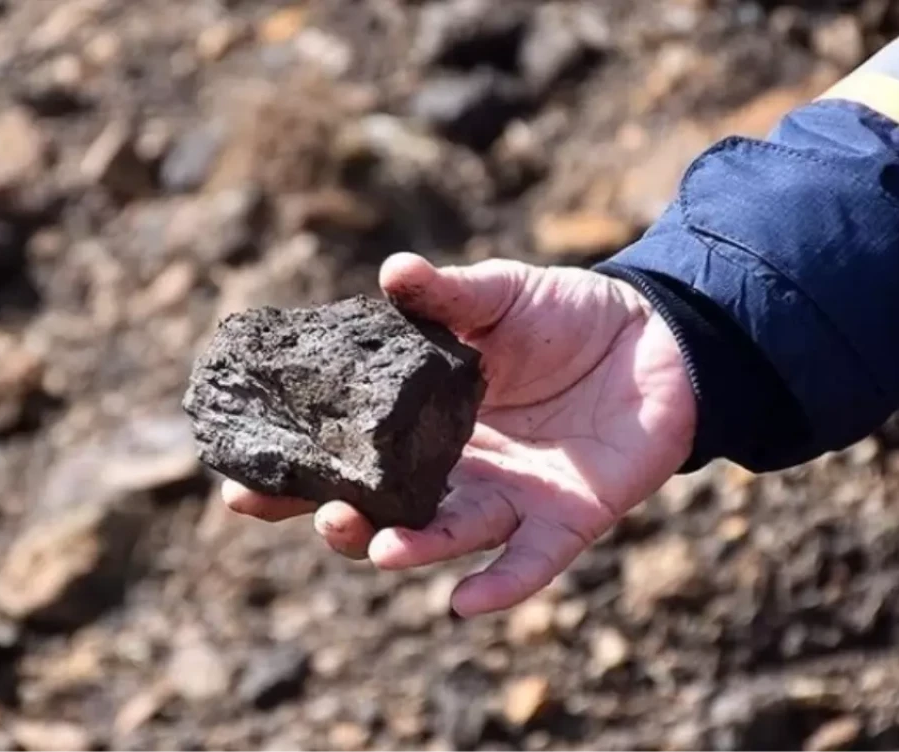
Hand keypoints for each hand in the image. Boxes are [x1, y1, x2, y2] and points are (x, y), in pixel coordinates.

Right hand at [223, 252, 695, 616]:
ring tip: (372, 544)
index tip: (239, 485)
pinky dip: (499, 586)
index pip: (349, 455)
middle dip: (342, 520)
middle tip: (312, 511)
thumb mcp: (500, 296)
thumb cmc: (568, 316)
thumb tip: (391, 271)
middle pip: (385, 510)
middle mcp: (456, 470)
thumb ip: (446, 297)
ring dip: (408, 547)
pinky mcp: (565, 519)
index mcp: (425, 421)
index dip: (297, 473)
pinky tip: (464, 603)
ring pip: (446, 535)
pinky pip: (529, 563)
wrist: (659, 338)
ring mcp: (508, 498)